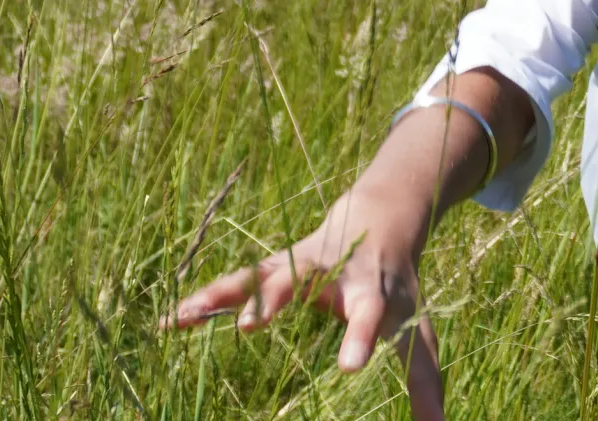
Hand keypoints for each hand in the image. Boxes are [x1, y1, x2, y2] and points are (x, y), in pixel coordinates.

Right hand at [166, 186, 446, 420]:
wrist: (378, 220)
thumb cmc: (396, 287)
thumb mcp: (415, 327)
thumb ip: (423, 377)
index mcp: (371, 292)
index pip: (369, 317)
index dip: (360, 338)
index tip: (349, 366)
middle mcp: (332, 273)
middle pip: (303, 282)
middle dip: (277, 299)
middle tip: (251, 325)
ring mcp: (298, 266)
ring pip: (260, 276)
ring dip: (226, 293)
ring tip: (193, 313)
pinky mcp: (272, 266)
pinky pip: (235, 283)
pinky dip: (206, 299)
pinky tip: (174, 320)